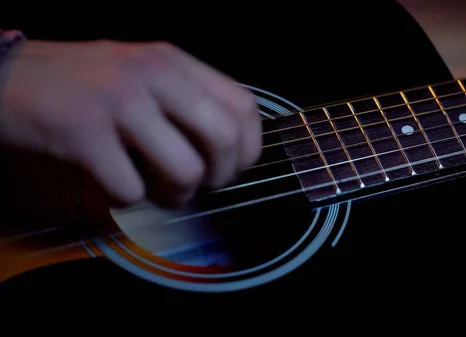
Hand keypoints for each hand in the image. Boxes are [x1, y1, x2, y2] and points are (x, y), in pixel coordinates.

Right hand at [0, 40, 260, 207]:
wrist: (5, 76)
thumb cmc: (80, 82)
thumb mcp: (140, 74)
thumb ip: (184, 100)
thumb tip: (228, 149)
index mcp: (172, 61)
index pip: (243, 106)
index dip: (248, 149)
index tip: (231, 169)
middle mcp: (152, 73)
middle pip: (225, 139)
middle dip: (220, 178)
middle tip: (198, 187)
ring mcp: (118, 100)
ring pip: (185, 169)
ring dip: (176, 196)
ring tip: (156, 191)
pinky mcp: (83, 131)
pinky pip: (130, 190)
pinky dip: (126, 200)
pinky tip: (112, 184)